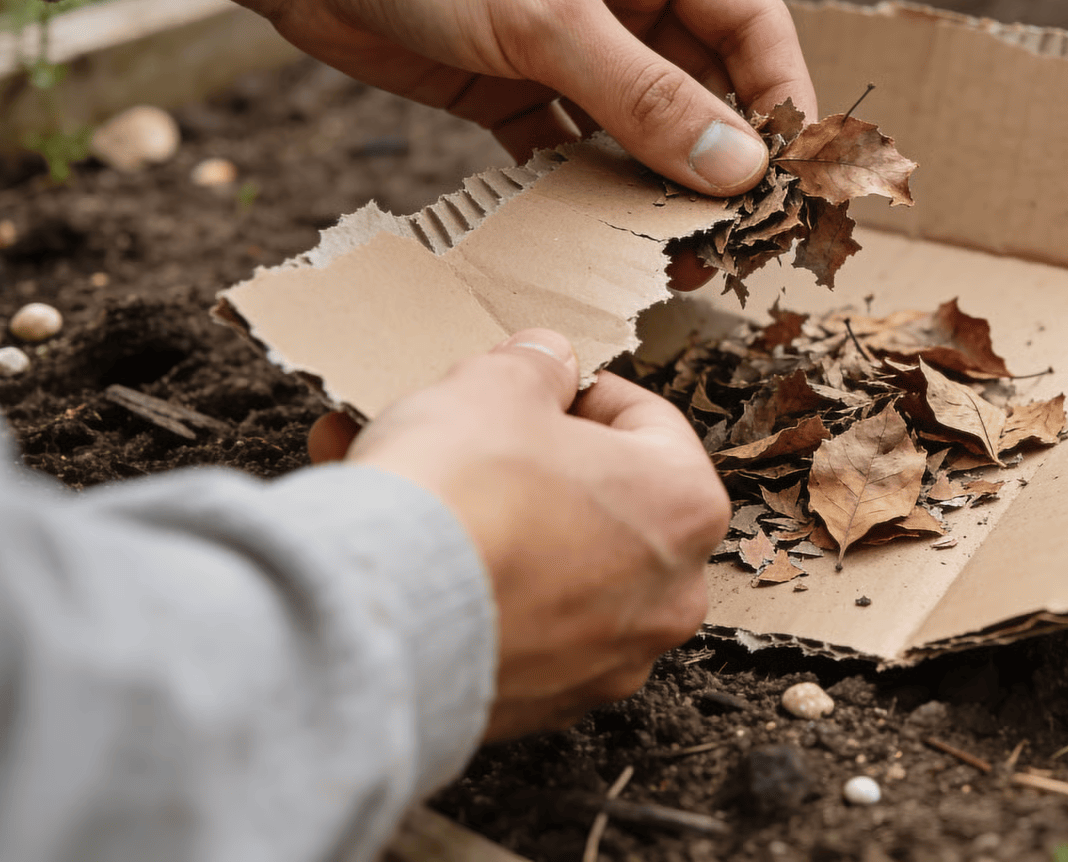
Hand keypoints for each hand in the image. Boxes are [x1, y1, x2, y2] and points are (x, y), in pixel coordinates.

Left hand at [73, 0, 816, 196]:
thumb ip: (646, 99)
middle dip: (717, 154)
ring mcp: (567, 36)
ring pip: (637, 121)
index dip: (781, 100)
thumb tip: (737, 169)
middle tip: (736, 234)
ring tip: (675, 247)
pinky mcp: (515, 82)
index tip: (798, 181)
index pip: (751, 23)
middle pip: (701, 81)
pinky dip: (584, 185)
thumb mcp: (549, 18)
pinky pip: (572, 145)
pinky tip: (595, 231)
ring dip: (653, 178)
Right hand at [310, 330, 727, 739]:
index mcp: (685, 508)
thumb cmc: (460, 496)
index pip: (646, 421)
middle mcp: (666, 596)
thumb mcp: (498, 385)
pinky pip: (508, 621)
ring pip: (547, 561)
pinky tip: (396, 539)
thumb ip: (536, 366)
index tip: (533, 386)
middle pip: (596, 499)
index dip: (577, 391)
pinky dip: (465, 580)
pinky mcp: (539, 704)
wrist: (382, 620)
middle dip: (524, 458)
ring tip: (398, 467)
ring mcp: (604, 660)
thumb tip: (546, 363)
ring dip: (483, 513)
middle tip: (464, 430)